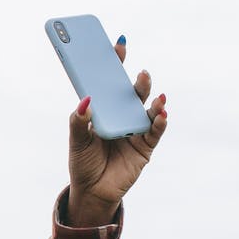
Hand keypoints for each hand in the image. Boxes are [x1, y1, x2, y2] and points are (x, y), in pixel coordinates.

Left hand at [66, 38, 168, 225]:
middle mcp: (123, 116)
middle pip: (132, 93)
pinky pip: (156, 130)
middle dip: (137, 81)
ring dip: (152, 98)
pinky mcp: (146, 146)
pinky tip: (161, 113)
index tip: (118, 46)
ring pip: (148, 108)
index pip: (111, 83)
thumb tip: (85, 99)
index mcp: (105, 111)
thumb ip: (78, 121)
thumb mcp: (77, 142)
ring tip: (152, 91)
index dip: (116, 64)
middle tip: (138, 72)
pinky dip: (160, 120)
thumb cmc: (83, 164)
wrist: (92, 192)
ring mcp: (136, 129)